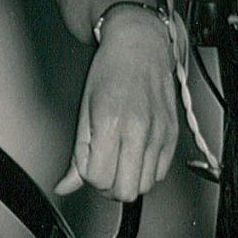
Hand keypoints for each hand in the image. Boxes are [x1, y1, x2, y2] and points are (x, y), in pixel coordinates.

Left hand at [53, 6, 183, 202]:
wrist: (140, 47)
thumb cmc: (110, 71)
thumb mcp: (84, 110)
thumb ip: (77, 154)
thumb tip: (65, 185)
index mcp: (111, 123)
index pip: (98, 178)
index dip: (89, 175)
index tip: (88, 162)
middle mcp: (138, 131)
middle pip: (124, 190)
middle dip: (108, 185)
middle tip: (102, 167)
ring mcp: (159, 134)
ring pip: (144, 187)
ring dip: (128, 180)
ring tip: (119, 160)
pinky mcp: (173, 136)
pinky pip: (160, 174)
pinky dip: (146, 172)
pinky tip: (135, 154)